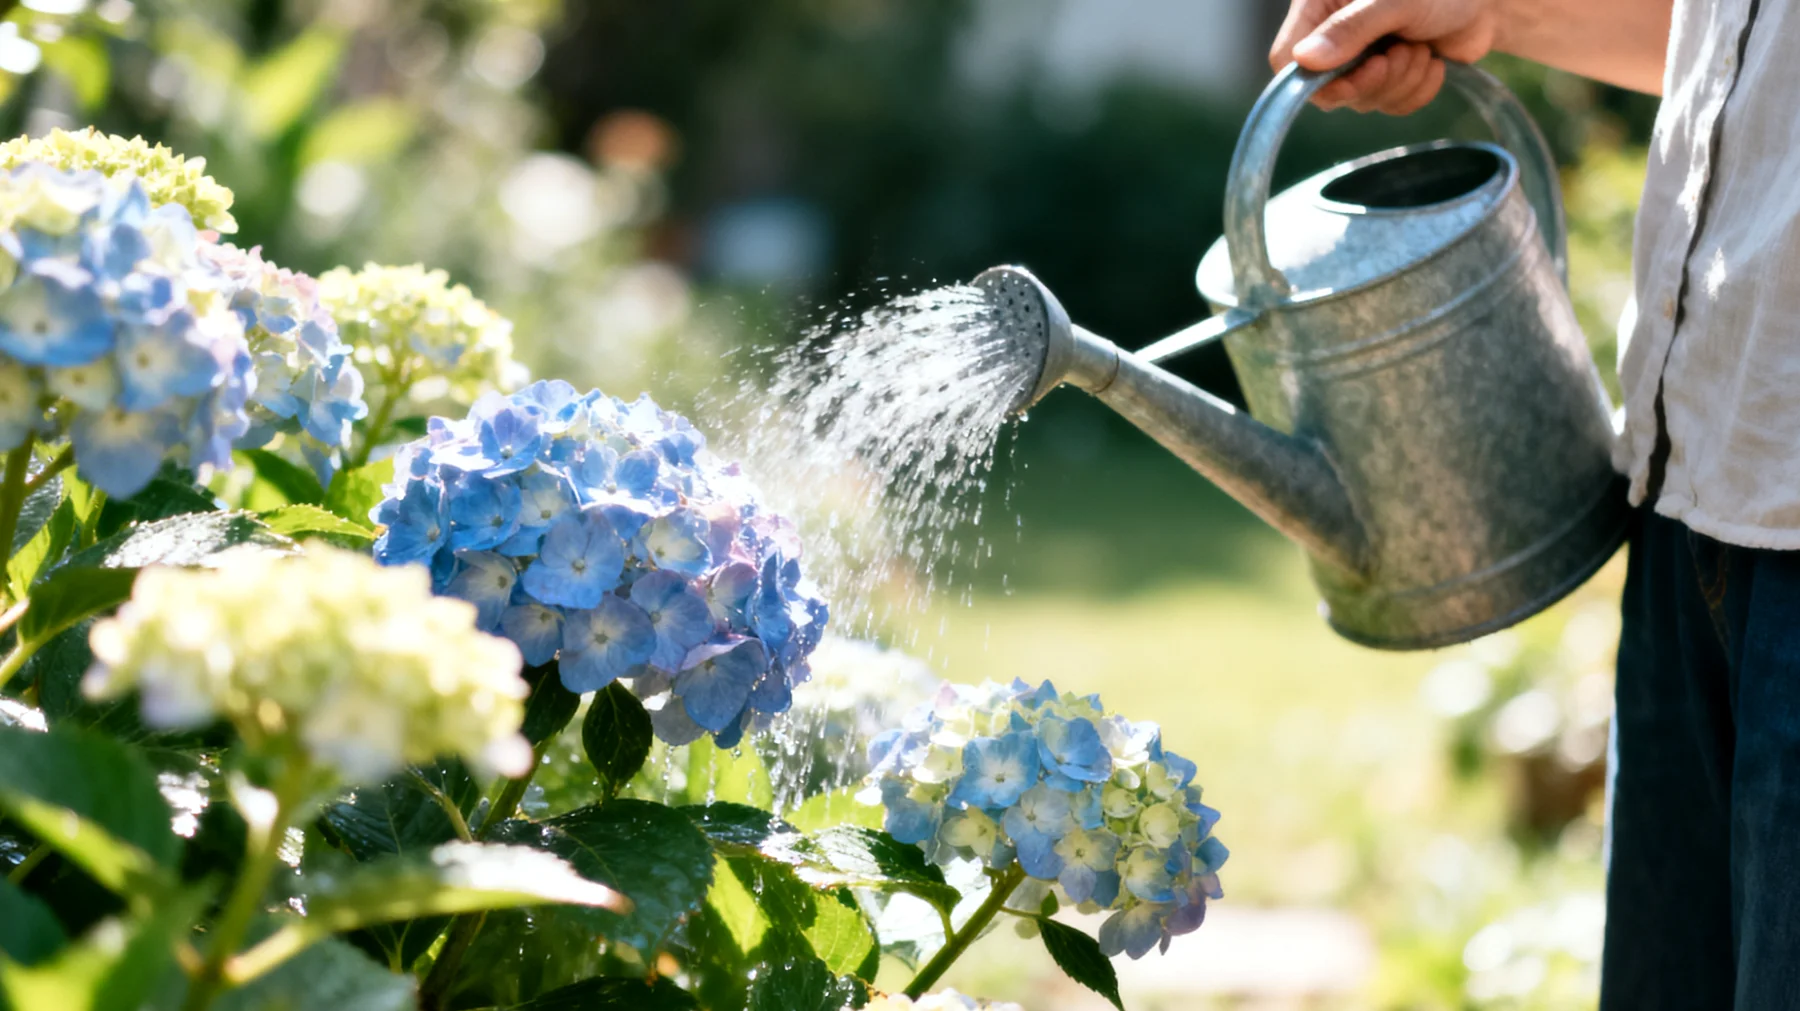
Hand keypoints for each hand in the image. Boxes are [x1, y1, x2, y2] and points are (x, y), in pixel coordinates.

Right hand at [1268, 0, 1507, 113]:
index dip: (1314, 80)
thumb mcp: (1395, 0)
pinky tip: (1432, 61)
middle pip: (1327, 90)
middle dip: (1373, 80)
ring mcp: (1360, 60)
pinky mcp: (1387, 79)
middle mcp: (1332, 36)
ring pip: (1363, 101)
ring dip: (1401, 81)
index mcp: (1319, 7)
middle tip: (1401, 54)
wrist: (1486, 1)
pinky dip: (1417, 90)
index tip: (1354, 76)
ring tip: (1421, 48)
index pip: (1286, 59)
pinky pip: (1391, 106)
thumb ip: (1351, 28)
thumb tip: (1305, 60)